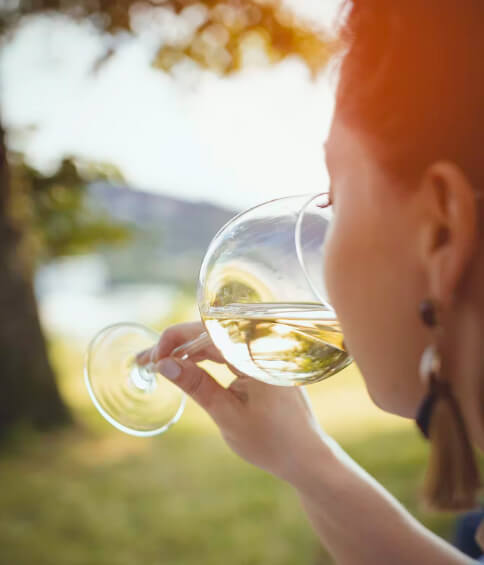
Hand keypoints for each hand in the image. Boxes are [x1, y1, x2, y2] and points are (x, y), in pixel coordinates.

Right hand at [138, 321, 326, 483]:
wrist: (305, 456)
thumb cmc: (271, 440)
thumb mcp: (227, 415)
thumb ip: (197, 386)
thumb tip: (163, 364)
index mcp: (256, 354)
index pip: (208, 332)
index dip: (175, 340)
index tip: (153, 358)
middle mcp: (260, 346)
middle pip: (210, 333)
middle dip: (175, 345)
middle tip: (144, 361)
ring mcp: (261, 353)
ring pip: (216, 341)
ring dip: (186, 350)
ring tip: (157, 363)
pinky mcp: (260, 362)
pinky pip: (227, 351)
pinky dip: (204, 357)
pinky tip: (185, 364)